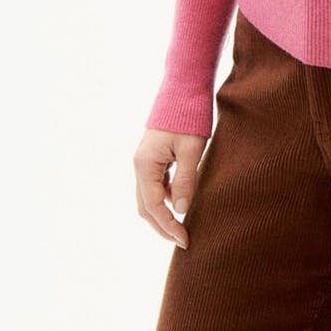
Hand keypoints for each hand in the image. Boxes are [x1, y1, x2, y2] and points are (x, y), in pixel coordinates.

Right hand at [133, 128, 208, 247]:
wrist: (183, 90)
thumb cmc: (189, 117)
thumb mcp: (191, 150)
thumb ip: (186, 180)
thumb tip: (182, 211)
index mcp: (145, 165)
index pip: (154, 206)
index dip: (169, 226)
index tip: (185, 240)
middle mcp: (139, 165)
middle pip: (146, 206)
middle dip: (162, 226)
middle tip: (183, 241)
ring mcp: (144, 162)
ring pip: (148, 198)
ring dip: (163, 215)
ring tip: (182, 228)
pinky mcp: (152, 158)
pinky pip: (155, 186)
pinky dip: (165, 199)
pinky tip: (181, 203)